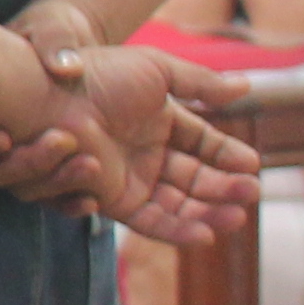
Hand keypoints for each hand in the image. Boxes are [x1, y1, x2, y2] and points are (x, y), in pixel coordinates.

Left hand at [0, 35, 262, 235]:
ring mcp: (129, 177)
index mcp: (158, 122)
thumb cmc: (100, 76)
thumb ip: (200, 83)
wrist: (51, 95)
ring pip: (178, 204)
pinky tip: (204, 234)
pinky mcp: (111, 199)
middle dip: (225, 189)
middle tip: (251, 195)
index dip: (228, 155)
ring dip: (208, 213)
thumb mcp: (157, 70)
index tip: (253, 165)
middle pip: (196, 179)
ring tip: (235, 217)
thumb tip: (246, 86)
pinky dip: (177, 230)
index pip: (204, 144)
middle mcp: (145, 153)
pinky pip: (149, 221)